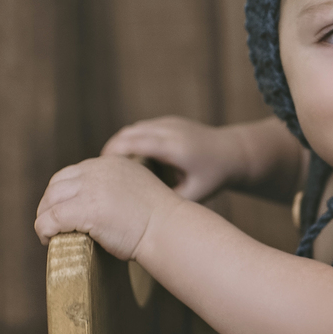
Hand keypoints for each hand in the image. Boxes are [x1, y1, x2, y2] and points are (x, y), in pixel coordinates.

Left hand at [34, 156, 174, 258]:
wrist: (169, 229)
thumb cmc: (160, 219)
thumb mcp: (136, 190)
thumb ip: (116, 189)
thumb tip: (98, 206)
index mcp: (111, 163)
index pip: (73, 174)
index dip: (62, 194)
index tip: (62, 211)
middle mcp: (98, 171)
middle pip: (57, 185)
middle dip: (49, 205)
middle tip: (50, 225)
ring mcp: (91, 189)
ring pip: (50, 201)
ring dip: (44, 218)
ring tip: (48, 234)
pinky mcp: (85, 209)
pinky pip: (50, 219)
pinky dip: (44, 229)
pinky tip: (48, 240)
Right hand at [100, 117, 237, 202]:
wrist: (236, 152)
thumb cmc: (215, 176)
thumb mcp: (194, 193)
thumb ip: (169, 199)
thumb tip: (141, 212)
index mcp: (173, 148)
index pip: (134, 144)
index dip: (113, 156)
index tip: (99, 172)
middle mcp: (169, 130)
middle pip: (128, 134)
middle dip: (110, 151)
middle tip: (96, 172)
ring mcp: (169, 123)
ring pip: (133, 129)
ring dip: (119, 145)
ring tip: (108, 168)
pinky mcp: (169, 122)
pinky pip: (142, 128)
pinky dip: (130, 141)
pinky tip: (125, 159)